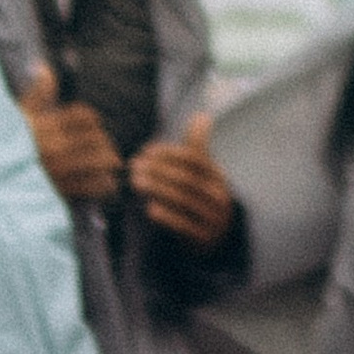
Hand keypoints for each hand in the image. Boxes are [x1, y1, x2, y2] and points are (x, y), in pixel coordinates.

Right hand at [19, 64, 119, 206]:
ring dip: (108, 161)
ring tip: (114, 162)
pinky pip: (87, 186)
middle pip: (94, 139)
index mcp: (48, 125)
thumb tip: (42, 67)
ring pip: (95, 161)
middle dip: (104, 141)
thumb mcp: (16, 115)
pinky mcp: (57, 190)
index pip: (83, 116)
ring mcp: (58, 169)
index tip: (94, 124)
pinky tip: (108, 184)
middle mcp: (56, 146)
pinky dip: (102, 185)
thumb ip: (36, 93)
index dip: (92, 119)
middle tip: (108, 145)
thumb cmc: (2, 143)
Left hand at [130, 110, 236, 251]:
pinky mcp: (203, 238)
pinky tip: (149, 209)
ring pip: (184, 200)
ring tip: (136, 183)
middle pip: (187, 179)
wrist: (219, 237)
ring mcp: (212, 217)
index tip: (145, 151)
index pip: (194, 159)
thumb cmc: (203, 198)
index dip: (169, 153)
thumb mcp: (204, 174)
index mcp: (217, 176)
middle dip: (158, 171)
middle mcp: (218, 195)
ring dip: (157, 190)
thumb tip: (201, 115)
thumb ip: (198, 146)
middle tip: (134, 167)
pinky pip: (185, 225)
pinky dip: (167, 216)